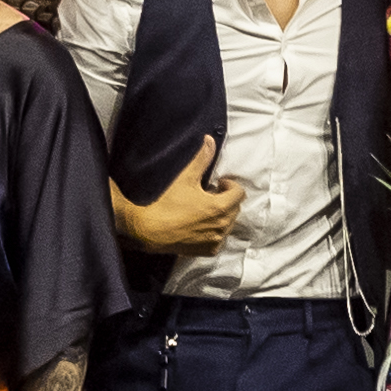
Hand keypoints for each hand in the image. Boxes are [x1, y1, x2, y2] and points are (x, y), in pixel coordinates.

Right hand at [116, 141, 243, 257]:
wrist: (150, 231)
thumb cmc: (168, 204)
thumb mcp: (185, 178)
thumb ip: (201, 159)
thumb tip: (210, 140)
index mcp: (220, 207)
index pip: (239, 193)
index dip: (230, 185)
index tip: (217, 183)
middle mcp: (222, 226)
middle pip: (235, 208)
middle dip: (225, 199)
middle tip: (208, 194)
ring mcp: (216, 240)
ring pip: (228, 223)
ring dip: (221, 214)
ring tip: (203, 209)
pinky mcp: (208, 251)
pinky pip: (219, 238)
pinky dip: (214, 230)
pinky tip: (199, 224)